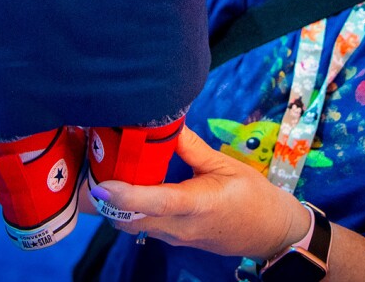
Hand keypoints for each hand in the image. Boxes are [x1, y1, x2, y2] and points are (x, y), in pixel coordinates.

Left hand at [90, 128, 309, 260]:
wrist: (270, 232)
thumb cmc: (252, 196)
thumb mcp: (226, 165)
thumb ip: (193, 148)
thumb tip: (169, 124)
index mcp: (198, 204)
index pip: (157, 203)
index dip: (127, 196)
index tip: (102, 185)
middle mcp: (181, 227)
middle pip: (133, 220)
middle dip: (109, 202)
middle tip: (95, 171)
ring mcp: (176, 237)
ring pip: (134, 226)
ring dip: (117, 207)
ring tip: (108, 175)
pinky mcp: (174, 240)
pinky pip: (144, 227)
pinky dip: (130, 211)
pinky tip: (130, 189)